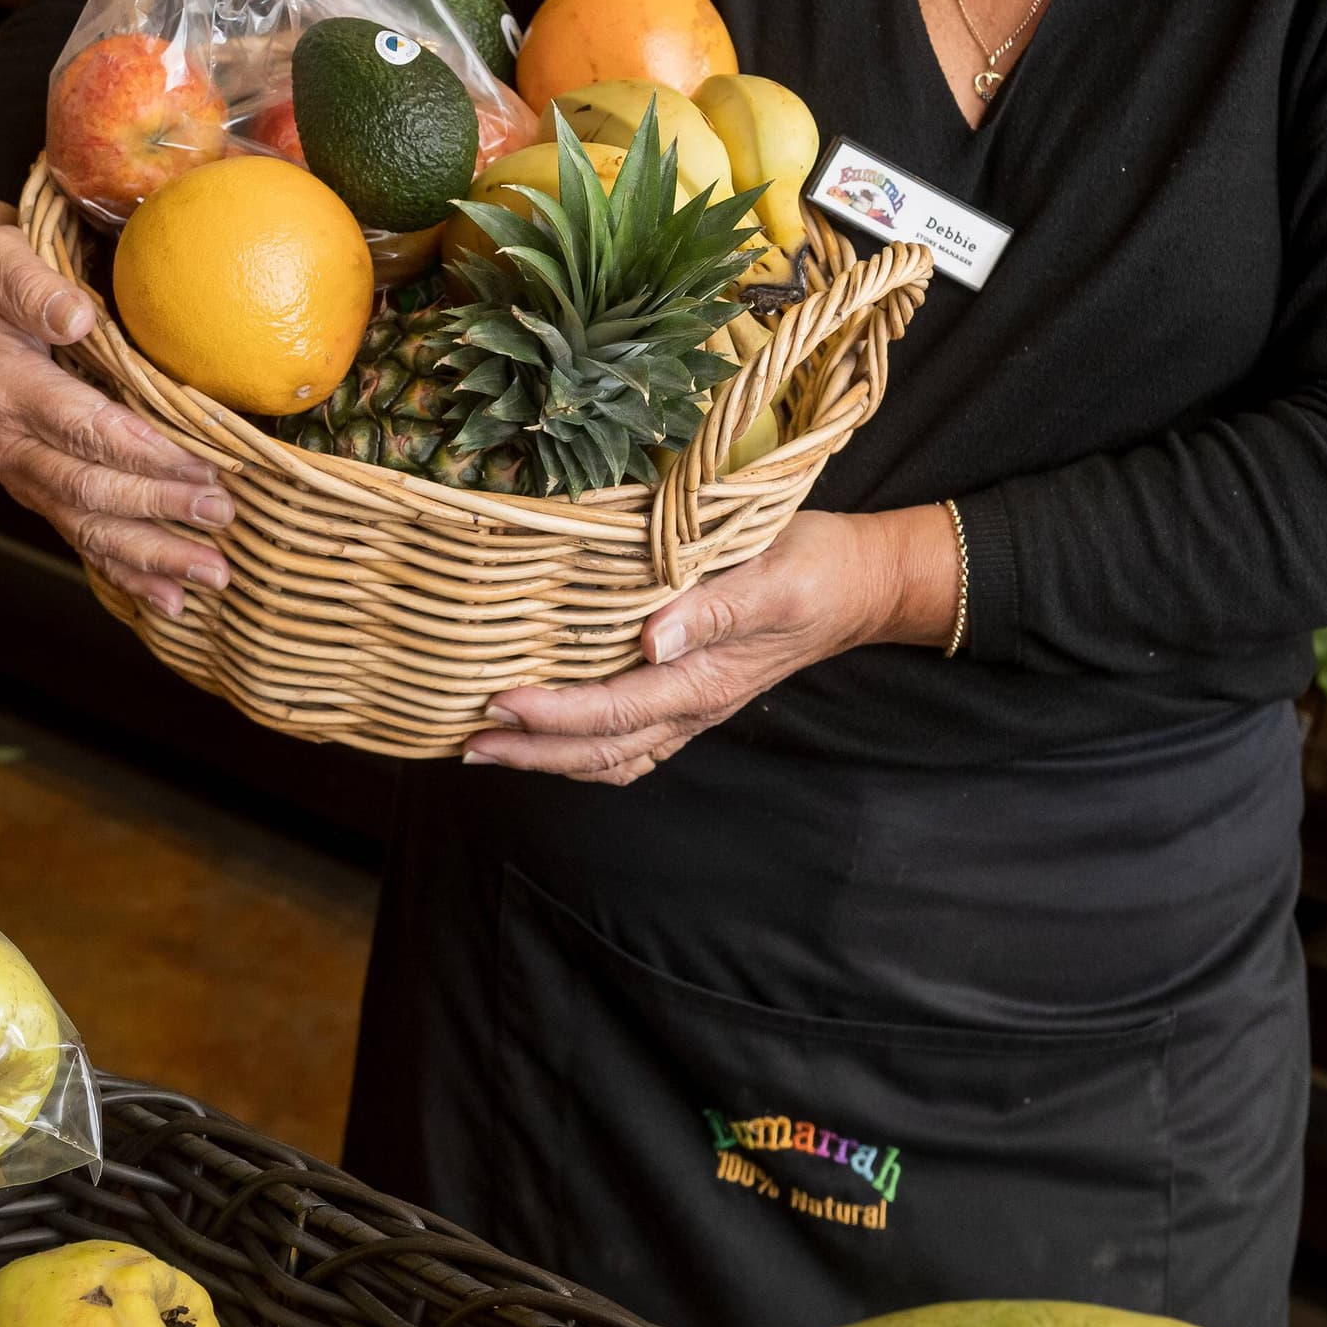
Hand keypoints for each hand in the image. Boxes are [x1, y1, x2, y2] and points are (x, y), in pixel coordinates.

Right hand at [0, 198, 231, 617]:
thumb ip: (34, 289)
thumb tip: (77, 318)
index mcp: (6, 391)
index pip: (83, 428)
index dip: (145, 451)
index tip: (205, 461)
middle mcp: (9, 444)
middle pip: (89, 489)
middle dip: (159, 508)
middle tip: (223, 513)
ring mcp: (23, 473)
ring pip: (87, 526)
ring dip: (152, 556)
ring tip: (213, 575)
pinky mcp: (38, 487)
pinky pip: (81, 536)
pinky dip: (125, 572)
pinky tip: (169, 599)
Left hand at [465, 503, 958, 783]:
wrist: (861, 583)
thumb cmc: (816, 569)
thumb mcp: (772, 574)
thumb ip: (714, 606)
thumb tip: (652, 637)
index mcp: (706, 679)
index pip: (614, 709)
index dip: (552, 713)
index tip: (497, 701)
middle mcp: (693, 706)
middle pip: (601, 749)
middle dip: (532, 751)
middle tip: (465, 739)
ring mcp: (692, 708)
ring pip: (611, 755)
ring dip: (549, 757)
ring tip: (488, 746)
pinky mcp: (691, 694)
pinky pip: (629, 742)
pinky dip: (581, 748)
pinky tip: (547, 735)